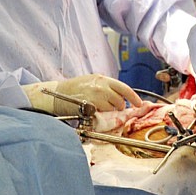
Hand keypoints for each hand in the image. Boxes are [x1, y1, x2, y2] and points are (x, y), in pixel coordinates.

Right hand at [24, 74, 141, 115]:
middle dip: (118, 106)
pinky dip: (100, 115)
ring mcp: (95, 97)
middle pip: (119, 100)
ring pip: (111, 109)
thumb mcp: (92, 81)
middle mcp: (101, 87)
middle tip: (111, 107)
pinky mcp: (89, 107)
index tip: (139, 104)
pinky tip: (93, 111)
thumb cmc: (74, 88)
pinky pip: (101, 115)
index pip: (124, 88)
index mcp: (103, 79)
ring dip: (109, 111)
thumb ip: (107, 87)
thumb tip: (121, 96)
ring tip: (99, 108)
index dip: (134, 97)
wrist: (56, 94)